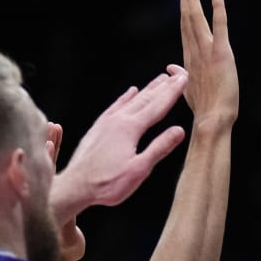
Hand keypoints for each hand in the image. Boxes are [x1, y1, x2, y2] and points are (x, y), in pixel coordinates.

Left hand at [50, 68, 188, 214]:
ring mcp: (107, 122)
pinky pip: (116, 106)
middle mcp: (118, 120)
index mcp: (131, 128)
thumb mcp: (139, 170)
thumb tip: (179, 130)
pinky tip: (131, 91)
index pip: (158, 106)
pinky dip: (126, 97)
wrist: (75, 186)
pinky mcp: (98, 127)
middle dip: (164, 86)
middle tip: (177, 74)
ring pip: (132, 100)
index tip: (184, 78)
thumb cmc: (107, 183)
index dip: (173, 91)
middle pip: (146, 98)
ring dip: (148, 89)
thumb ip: (159, 148)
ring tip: (160, 79)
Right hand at [178, 0, 236, 127]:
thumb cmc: (204, 108)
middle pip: (187, 19)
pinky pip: (219, 25)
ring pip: (196, 18)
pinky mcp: (221, 53)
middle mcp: (195, 51)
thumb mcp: (188, 89)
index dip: (183, 11)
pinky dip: (217, 8)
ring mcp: (206, 51)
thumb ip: (180, 74)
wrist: (212, 120)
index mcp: (189, 59)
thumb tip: (170, 67)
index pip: (185, 30)